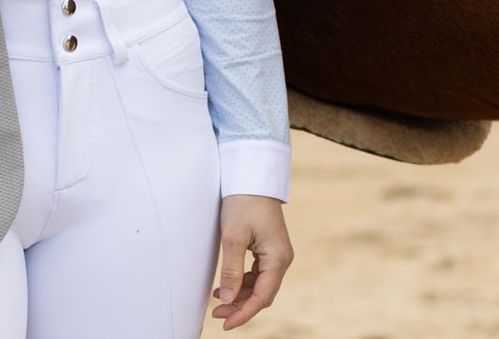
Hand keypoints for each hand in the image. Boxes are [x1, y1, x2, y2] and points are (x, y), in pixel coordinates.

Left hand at [211, 194, 293, 329]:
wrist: (252, 175)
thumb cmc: (244, 201)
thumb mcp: (233, 237)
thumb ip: (231, 271)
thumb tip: (228, 300)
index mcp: (278, 258)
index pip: (262, 297)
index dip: (244, 313)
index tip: (226, 323)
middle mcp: (281, 258)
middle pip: (261, 293)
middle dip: (240, 306)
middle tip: (217, 314)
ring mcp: (276, 253)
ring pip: (258, 284)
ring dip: (240, 295)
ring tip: (218, 300)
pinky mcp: (268, 247)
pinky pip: (257, 273)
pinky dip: (242, 281)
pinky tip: (227, 284)